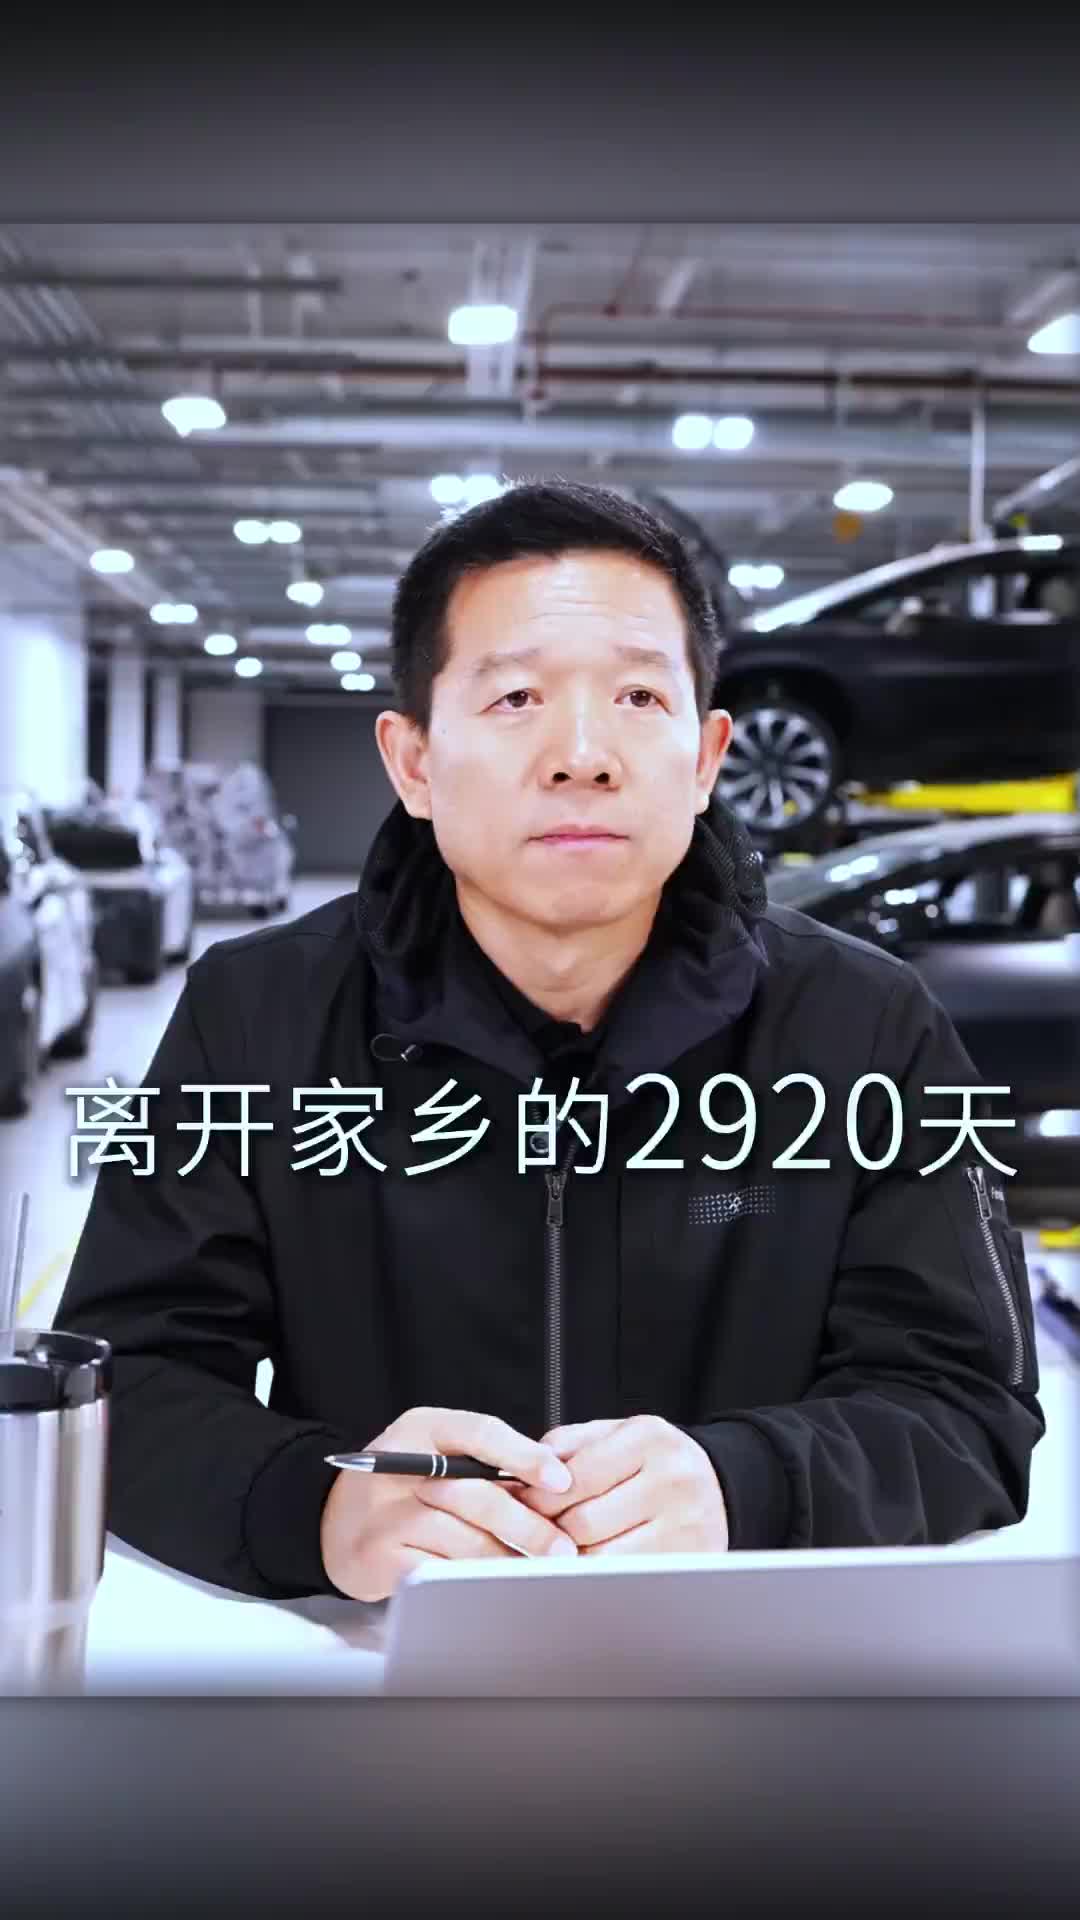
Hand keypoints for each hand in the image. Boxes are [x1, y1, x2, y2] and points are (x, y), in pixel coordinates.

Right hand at [320, 1406, 577, 1601]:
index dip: (526, 1456)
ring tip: (537, 1572)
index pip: (481, 1432)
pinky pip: (440, 1573)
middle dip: (529, 1526)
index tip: (562, 1480)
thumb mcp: (434, 1449)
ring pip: (465, 1541)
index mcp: (421, 1428)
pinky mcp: (379, 1558)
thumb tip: (552, 1482)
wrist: (330, 1519)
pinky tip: (494, 1587)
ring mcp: (387, 1515)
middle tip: (564, 1547)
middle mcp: (401, 1466)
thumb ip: (482, 1458)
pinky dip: (471, 1582)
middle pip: (479, 1496)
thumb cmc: (400, 1485)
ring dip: (507, 1560)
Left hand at [513, 1415, 728, 1555]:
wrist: (720, 1485)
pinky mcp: (690, 1563)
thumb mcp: (616, 1434)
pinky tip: (588, 1566)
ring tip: (557, 1550)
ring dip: (571, 1559)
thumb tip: (516, 1471)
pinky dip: (599, 1576)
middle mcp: (673, 1480)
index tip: (518, 1505)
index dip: (538, 1496)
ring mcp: (686, 1526)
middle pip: (584, 1522)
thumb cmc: (656, 1461)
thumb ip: (567, 1445)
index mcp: (649, 1440)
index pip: (576, 1477)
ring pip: (601, 1557)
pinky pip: (625, 1579)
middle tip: (531, 1533)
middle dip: (549, 1531)